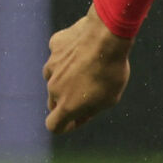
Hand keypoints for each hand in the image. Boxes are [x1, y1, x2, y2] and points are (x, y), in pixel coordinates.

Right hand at [44, 6, 132, 131]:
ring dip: (68, 78)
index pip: (54, 125)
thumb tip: (78, 115)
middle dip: (67, 102)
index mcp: (67, 105)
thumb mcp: (109, 99)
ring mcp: (51, 66)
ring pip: (56, 78)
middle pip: (54, 102)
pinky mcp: (54, 47)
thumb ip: (90, 110)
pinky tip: (86, 50)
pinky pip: (60, 56)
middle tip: (87, 95)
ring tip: (90, 69)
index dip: (64, 126)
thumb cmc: (111, 71)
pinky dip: (70, 56)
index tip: (74, 121)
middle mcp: (53, 87)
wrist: (106, 36)